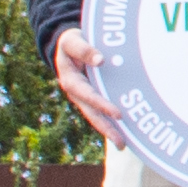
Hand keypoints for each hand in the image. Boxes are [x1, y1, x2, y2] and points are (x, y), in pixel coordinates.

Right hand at [50, 26, 123, 143]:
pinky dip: (109, 122)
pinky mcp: (89, 97)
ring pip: (96, 117)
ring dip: (109, 131)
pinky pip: (99, 112)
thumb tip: (100, 60)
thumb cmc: (71, 42)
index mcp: (71, 81)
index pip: (89, 96)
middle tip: (121, 144)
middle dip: (107, 129)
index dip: (103, 106)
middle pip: (92, 114)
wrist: (64, 45)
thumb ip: (84, 49)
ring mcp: (83, 98)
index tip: (119, 115)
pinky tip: (123, 131)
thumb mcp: (73, 41)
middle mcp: (76, 94)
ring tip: (123, 145)